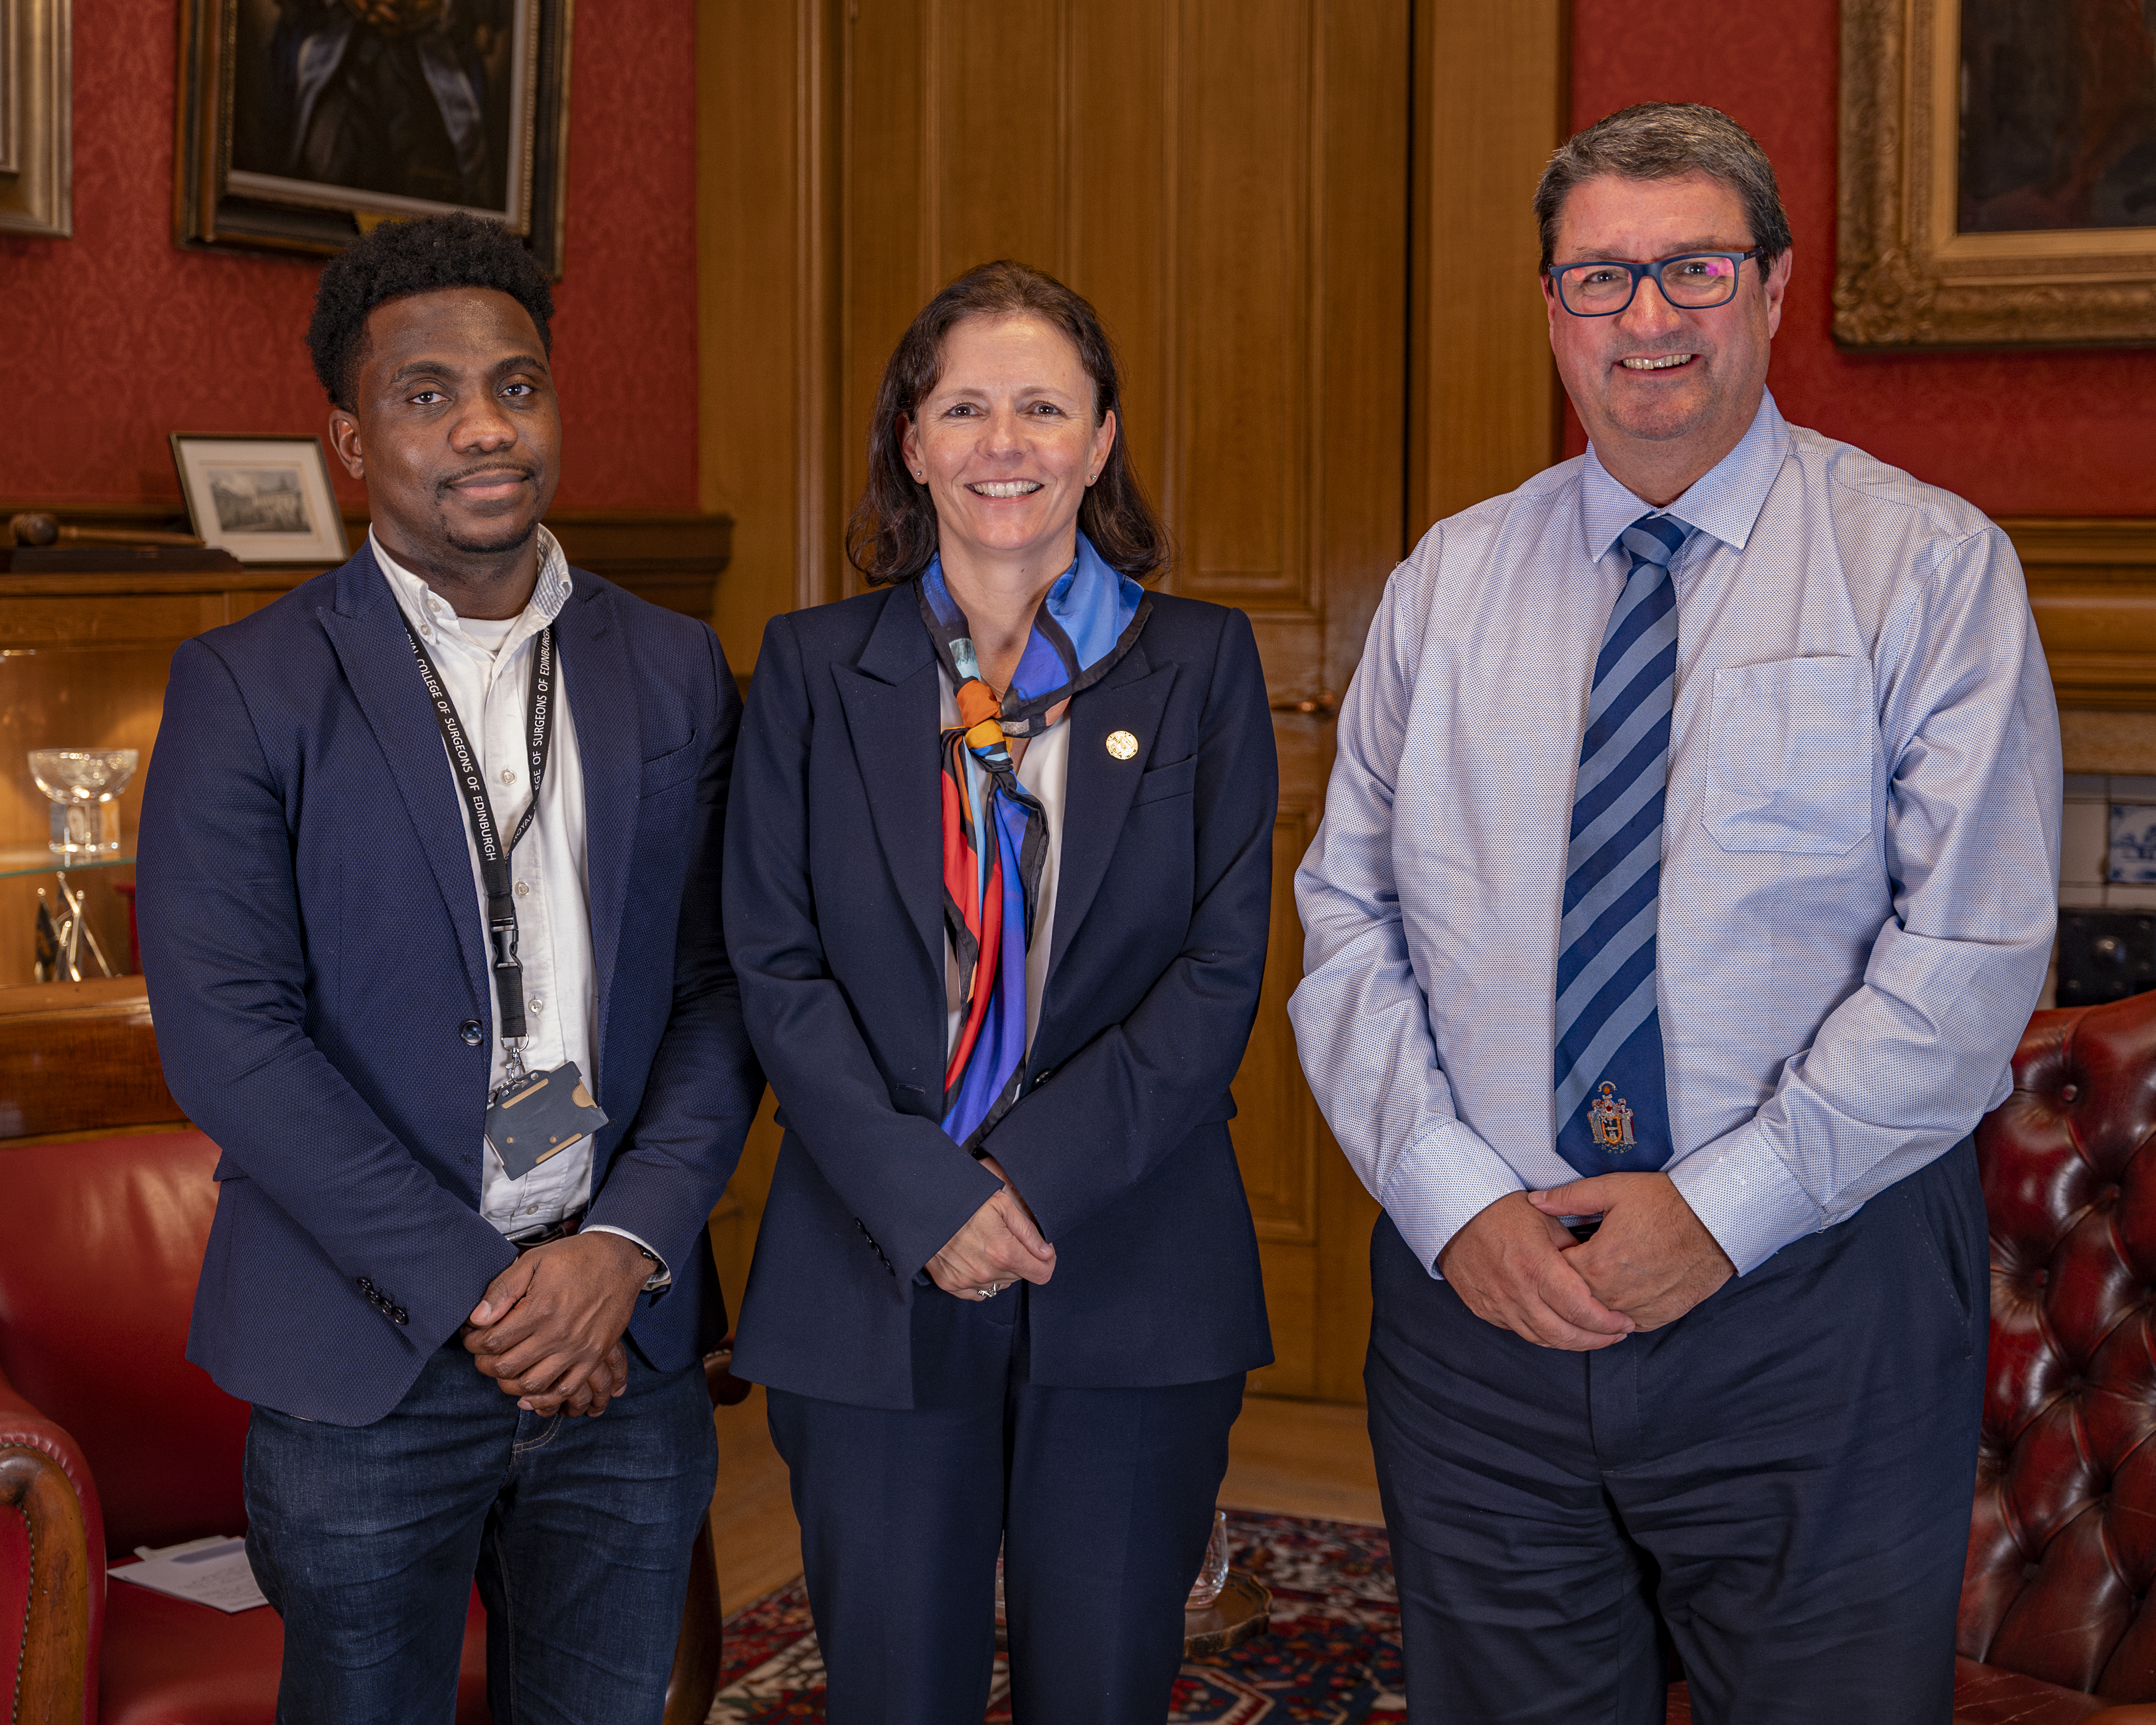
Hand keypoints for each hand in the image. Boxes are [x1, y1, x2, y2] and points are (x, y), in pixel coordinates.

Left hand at [463, 1232, 650, 1413]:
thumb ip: (502, 1289)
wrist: (620, 1259)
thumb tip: (477, 1318)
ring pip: (532, 1385)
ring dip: (509, 1384)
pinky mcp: (593, 1356)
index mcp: (540, 1309)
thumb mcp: (533, 1261)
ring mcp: (577, 1349)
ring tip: (504, 1370)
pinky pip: (566, 1390)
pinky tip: (531, 1393)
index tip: (471, 1336)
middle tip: (482, 1353)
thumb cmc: (575, 1258)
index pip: (492, 1341)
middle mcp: (558, 1334)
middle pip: (507, 1367)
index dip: (473, 1342)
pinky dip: (545, 1399)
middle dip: (485, 1363)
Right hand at [926, 1155, 1055, 1299]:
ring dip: (1000, 1270)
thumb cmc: (963, 1201)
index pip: (1042, 1273)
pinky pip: (978, 1292)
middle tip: (1006, 1238)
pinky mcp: (950, 1284)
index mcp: (1004, 1252)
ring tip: (987, 1246)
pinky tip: (975, 1259)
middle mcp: (986, 1273)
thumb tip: (1046, 1253)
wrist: (923, 1206)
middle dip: (1020, 1260)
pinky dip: (981, 1279)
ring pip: (1000, 1284)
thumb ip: (1028, 1232)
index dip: (1046, 1261)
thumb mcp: (1002, 1204)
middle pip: (1020, 1277)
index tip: (1041, 1251)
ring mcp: (967, 1281)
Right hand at [1435, 1191, 1634, 1349]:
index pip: (1580, 1311)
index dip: (1607, 1323)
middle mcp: (1516, 1292)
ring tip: (1592, 1335)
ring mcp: (1497, 1304)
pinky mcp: (1483, 1309)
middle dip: (1596, 1340)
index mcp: (1536, 1266)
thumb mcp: (1547, 1219)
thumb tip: (1597, 1275)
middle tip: (1616, 1335)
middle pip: (1564, 1334)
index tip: (1624, 1322)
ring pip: (1542, 1339)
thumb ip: (1574, 1251)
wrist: (1454, 1210)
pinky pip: (1519, 1330)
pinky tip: (1559, 1327)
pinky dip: (1544, 1335)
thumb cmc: (1502, 1209)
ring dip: (1571, 1342)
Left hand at [1527, 1173, 1734, 1330]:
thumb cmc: (1666, 1203)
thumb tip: (1535, 1201)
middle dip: (1570, 1282)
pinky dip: (1619, 1309)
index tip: (1559, 1247)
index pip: (1555, 1273)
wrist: (1715, 1221)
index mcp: (1596, 1264)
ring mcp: (1636, 1309)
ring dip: (1595, 1298)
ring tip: (1604, 1272)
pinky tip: (1622, 1288)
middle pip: (1574, 1297)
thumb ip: (1568, 1198)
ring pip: (1599, 1313)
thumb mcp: (1612, 1189)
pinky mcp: (1657, 1317)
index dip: (1553, 1260)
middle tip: (1580, 1259)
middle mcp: (1613, 1294)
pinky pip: (1626, 1321)